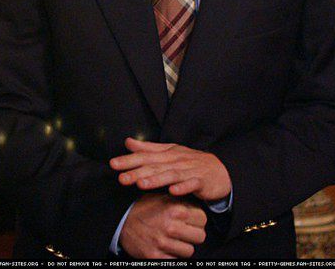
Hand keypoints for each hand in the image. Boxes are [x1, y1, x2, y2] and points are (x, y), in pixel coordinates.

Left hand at [110, 138, 231, 201]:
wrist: (220, 171)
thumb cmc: (191, 162)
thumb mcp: (170, 152)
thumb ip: (148, 148)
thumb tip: (128, 142)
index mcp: (168, 154)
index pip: (145, 156)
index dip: (129, 160)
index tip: (113, 164)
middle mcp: (177, 161)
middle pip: (155, 166)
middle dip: (137, 171)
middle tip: (121, 178)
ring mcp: (189, 171)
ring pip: (170, 175)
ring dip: (156, 179)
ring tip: (141, 184)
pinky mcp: (201, 182)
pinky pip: (191, 185)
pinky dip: (182, 188)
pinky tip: (173, 192)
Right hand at [119, 194, 206, 258]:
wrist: (121, 220)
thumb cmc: (145, 207)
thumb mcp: (163, 197)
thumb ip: (182, 203)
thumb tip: (200, 210)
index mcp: (175, 209)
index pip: (203, 219)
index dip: (198, 220)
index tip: (191, 221)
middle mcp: (170, 226)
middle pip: (200, 236)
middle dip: (194, 235)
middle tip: (185, 232)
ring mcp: (162, 243)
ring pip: (189, 251)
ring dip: (183, 246)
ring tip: (174, 239)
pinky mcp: (155, 256)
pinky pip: (175, 260)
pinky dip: (172, 255)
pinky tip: (166, 246)